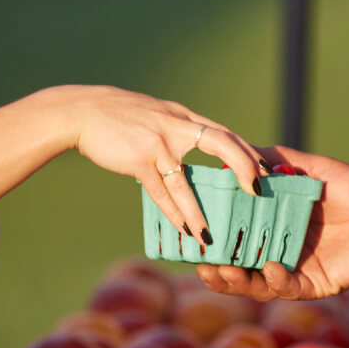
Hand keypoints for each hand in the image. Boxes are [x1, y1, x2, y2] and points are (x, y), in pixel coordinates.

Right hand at [70, 86, 265, 246]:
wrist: (81, 112)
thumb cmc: (119, 118)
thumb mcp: (156, 115)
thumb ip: (178, 129)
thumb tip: (199, 146)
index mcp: (183, 118)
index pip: (225, 133)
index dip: (248, 152)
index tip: (267, 171)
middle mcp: (176, 126)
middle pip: (222, 143)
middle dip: (244, 167)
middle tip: (258, 192)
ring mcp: (158, 143)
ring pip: (187, 181)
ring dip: (201, 210)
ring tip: (211, 235)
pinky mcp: (139, 160)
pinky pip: (161, 192)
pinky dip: (174, 213)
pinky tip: (185, 230)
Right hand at [196, 145, 348, 300]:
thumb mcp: (308, 168)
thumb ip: (273, 161)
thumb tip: (234, 152)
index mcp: (276, 228)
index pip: (237, 238)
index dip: (214, 239)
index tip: (192, 232)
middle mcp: (282, 253)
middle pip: (240, 268)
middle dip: (218, 269)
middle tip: (200, 262)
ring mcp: (298, 271)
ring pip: (258, 285)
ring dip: (238, 281)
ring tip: (221, 270)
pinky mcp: (317, 286)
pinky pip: (289, 289)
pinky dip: (276, 280)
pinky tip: (269, 267)